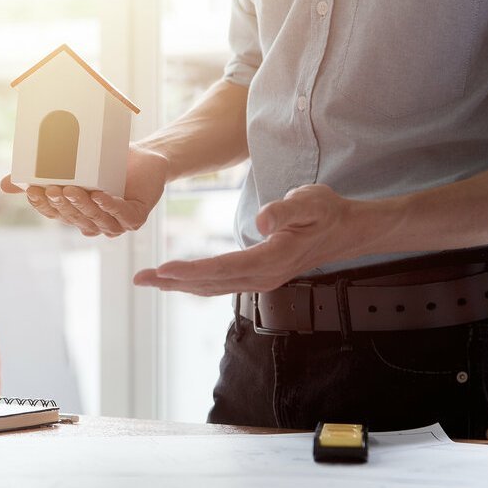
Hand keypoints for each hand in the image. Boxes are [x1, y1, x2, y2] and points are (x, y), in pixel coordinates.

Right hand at [0, 144, 168, 236]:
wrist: (145, 156)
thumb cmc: (108, 163)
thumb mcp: (72, 166)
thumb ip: (40, 176)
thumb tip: (3, 185)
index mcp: (77, 215)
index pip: (55, 214)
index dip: (43, 205)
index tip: (32, 190)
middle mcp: (95, 223)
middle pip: (74, 218)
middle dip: (61, 205)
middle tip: (51, 187)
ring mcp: (116, 223)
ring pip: (95, 219)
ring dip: (82, 206)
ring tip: (71, 189)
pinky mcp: (136, 217)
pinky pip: (121, 215)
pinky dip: (110, 206)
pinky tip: (99, 195)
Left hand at [134, 184, 358, 295]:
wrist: (347, 231)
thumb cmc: (327, 212)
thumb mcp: (311, 201)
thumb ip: (285, 210)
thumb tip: (263, 221)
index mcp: (273, 258)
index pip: (224, 267)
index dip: (191, 270)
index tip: (164, 270)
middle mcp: (264, 276)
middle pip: (210, 283)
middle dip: (173, 281)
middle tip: (140, 278)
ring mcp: (261, 280)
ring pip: (212, 287)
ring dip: (179, 285)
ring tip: (149, 281)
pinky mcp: (258, 276)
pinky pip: (220, 283)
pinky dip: (195, 283)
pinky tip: (177, 280)